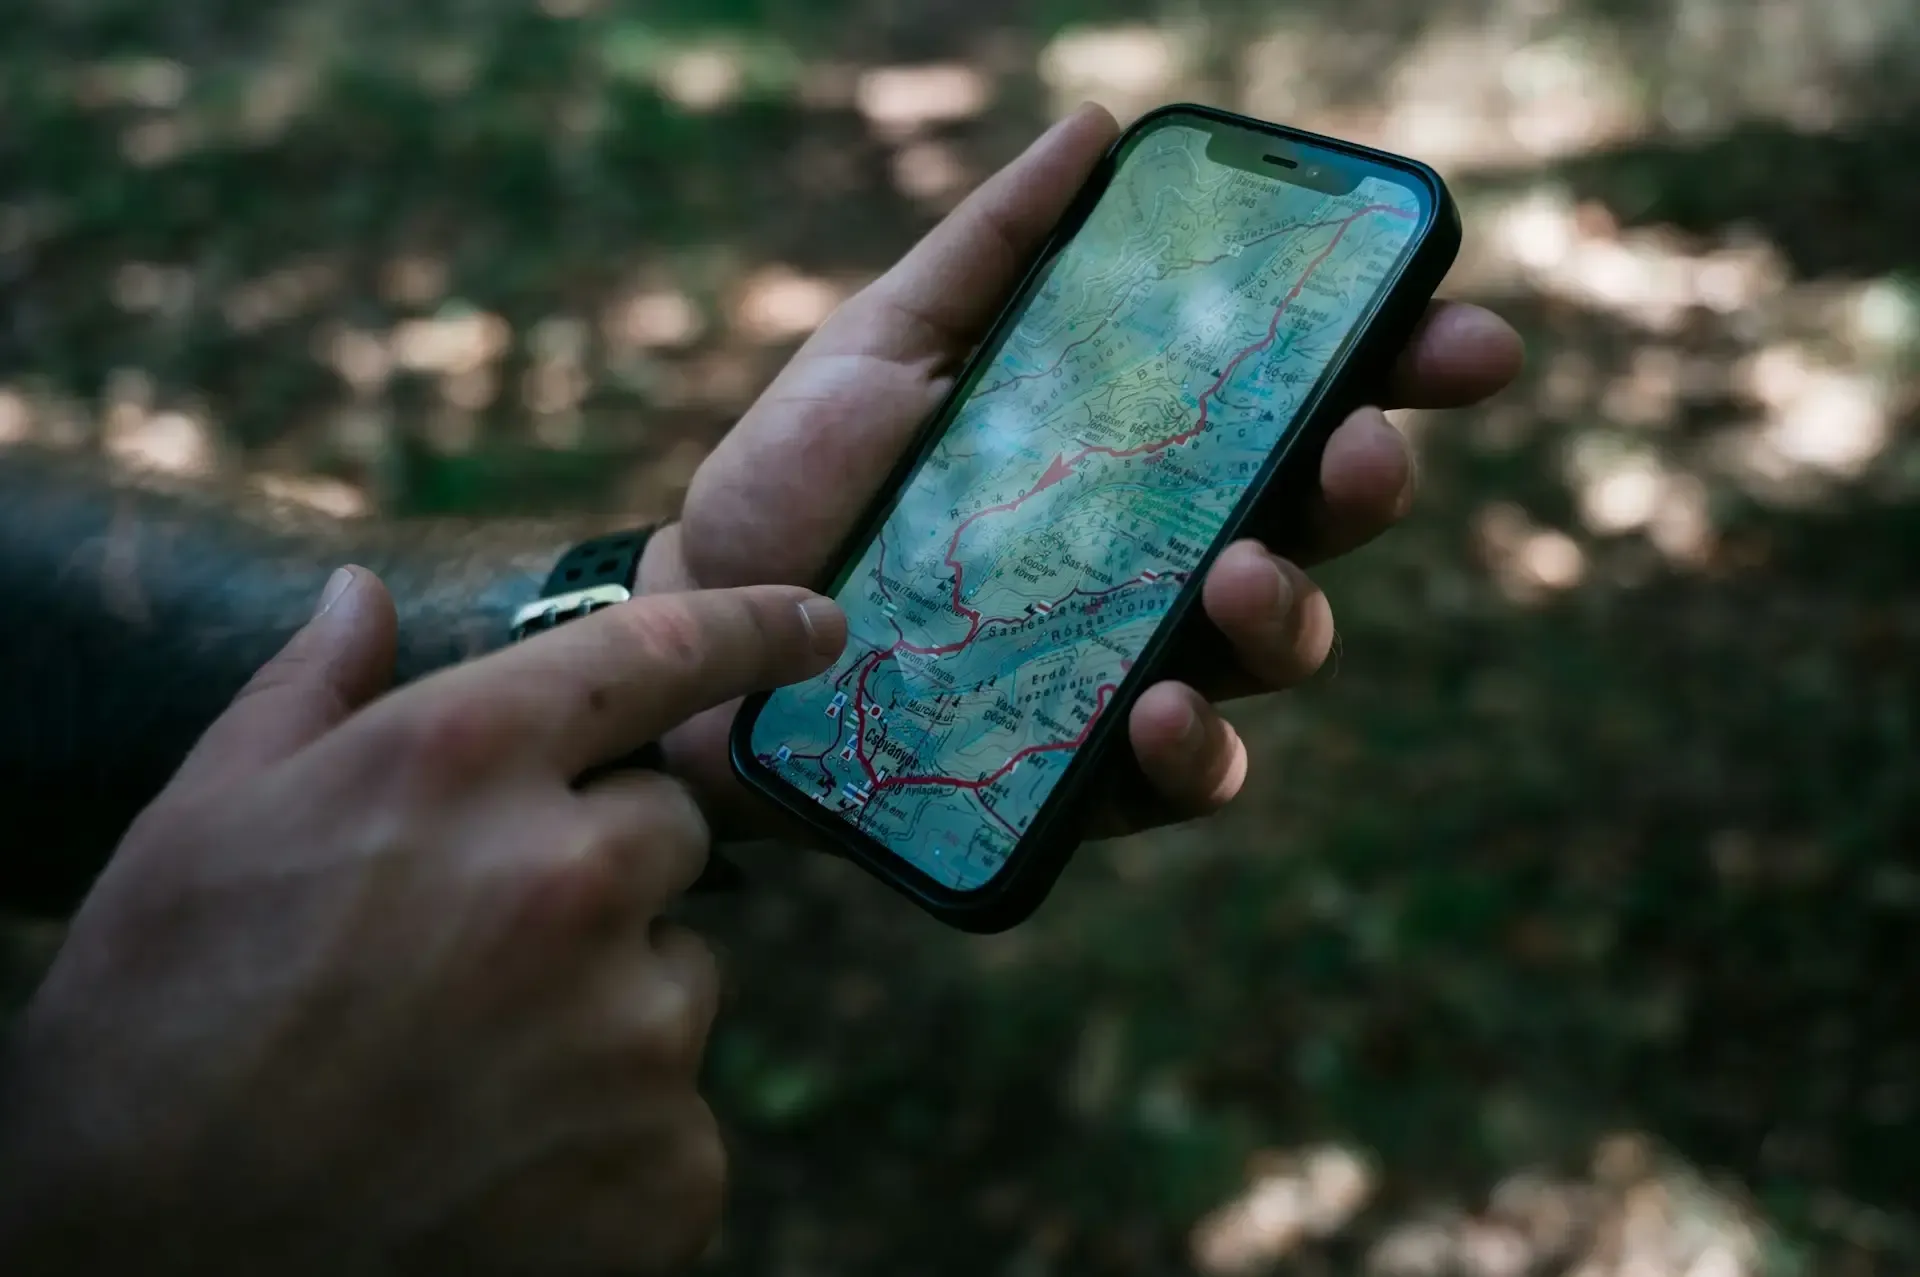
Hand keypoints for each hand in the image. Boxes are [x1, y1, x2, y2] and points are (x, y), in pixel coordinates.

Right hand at [0, 568, 847, 1274]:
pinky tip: (502, 1162)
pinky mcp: (671, 1167)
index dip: (752, 626)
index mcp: (461, 762)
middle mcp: (570, 877)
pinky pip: (679, 1114)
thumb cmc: (158, 1025)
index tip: (817, 623)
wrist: (148, 1270)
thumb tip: (365, 594)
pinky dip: (613, 1136)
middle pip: (669, 831)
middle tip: (477, 945)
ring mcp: (633, 1031)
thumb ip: (309, 693)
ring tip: (468, 1072)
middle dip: (599, 866)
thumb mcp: (200, 823)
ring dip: (607, 1006)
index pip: (659, 654)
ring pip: (677, 976)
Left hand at [644, 104, 1523, 835]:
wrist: (708, 628)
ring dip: (1290, 615)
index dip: (1400, 364)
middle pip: (1319, 523)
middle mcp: (1167, 551)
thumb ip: (992, 250)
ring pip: (1278, 648)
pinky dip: (1198, 751)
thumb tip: (1096, 127)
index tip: (1459, 333)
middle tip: (1356, 451)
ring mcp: (1138, 660)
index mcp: (1144, 443)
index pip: (1301, 397)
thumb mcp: (886, 343)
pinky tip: (1161, 710)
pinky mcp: (1089, 770)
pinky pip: (1189, 775)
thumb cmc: (802, 478)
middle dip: (1366, 481)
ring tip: (1241, 578)